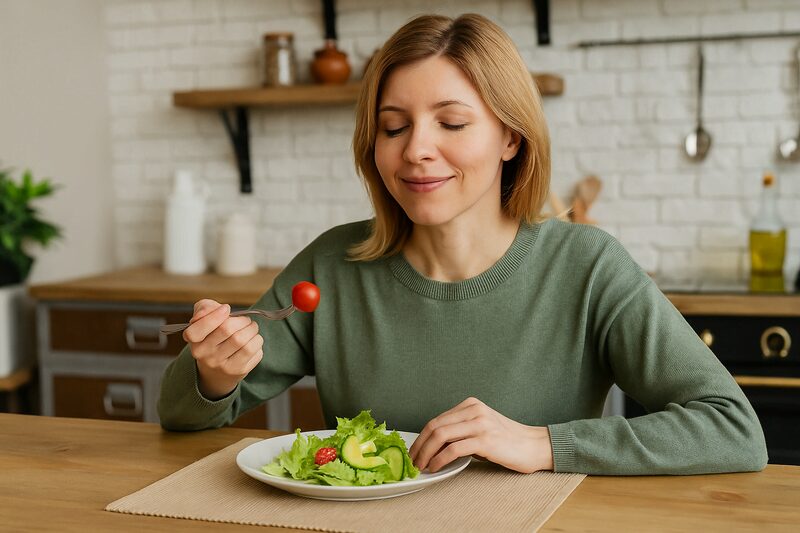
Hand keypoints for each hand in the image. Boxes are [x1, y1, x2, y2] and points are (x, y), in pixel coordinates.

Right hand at [183, 299, 263, 399]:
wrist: (216, 371)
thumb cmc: (211, 337)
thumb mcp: (203, 320)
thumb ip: (205, 308)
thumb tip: (220, 309)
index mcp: (194, 341)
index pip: (199, 328)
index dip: (215, 315)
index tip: (226, 308)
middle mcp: (205, 355)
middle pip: (227, 329)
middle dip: (241, 320)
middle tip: (245, 320)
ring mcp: (222, 365)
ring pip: (244, 340)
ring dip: (253, 329)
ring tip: (251, 329)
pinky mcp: (238, 371)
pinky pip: (255, 351)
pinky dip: (257, 341)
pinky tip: (252, 342)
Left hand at [409, 397, 553, 473]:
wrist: (534, 446)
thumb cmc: (507, 440)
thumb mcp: (480, 427)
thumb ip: (460, 430)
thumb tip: (432, 445)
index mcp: (470, 404)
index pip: (437, 419)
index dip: (421, 437)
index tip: (414, 451)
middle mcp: (474, 410)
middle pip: (435, 426)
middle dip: (420, 446)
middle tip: (413, 462)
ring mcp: (480, 424)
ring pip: (441, 435)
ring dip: (426, 453)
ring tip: (421, 466)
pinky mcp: (486, 440)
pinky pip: (454, 449)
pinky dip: (440, 459)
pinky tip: (436, 467)